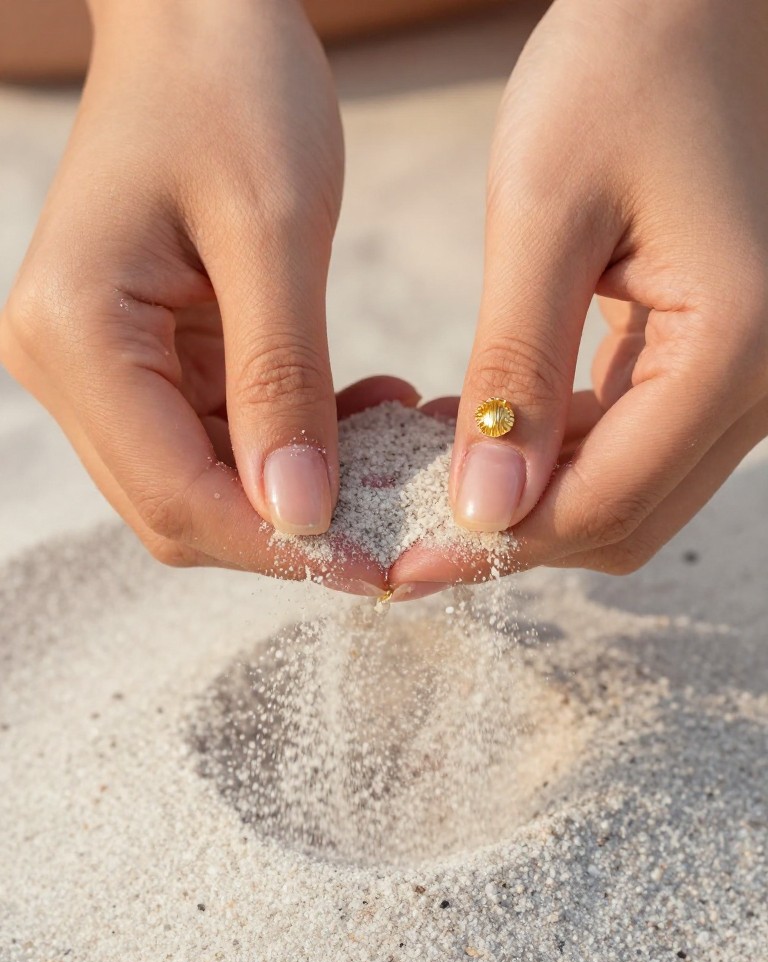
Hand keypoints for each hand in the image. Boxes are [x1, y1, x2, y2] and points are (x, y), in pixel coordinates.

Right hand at [0, 0, 372, 584]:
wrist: (198, 16)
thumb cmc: (231, 89)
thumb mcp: (271, 232)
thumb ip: (281, 383)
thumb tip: (302, 518)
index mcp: (76, 333)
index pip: (176, 492)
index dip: (280, 546)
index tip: (379, 567)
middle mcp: (69, 363)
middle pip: (178, 507)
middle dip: (289, 532)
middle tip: (395, 530)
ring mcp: (101, 363)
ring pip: (201, 483)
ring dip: (298, 492)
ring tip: (392, 455)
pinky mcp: (145, 354)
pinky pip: (219, 435)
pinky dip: (291, 445)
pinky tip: (362, 414)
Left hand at [393, 0, 767, 587]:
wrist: (696, 8)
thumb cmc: (627, 69)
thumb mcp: (546, 211)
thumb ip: (518, 370)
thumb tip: (486, 510)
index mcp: (735, 347)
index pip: (603, 503)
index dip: (496, 548)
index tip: (401, 566)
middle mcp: (762, 382)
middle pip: (622, 520)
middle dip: (510, 539)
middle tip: (404, 532)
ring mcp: (748, 378)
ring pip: (626, 496)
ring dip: (530, 505)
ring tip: (431, 477)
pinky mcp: (718, 361)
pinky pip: (632, 447)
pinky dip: (555, 460)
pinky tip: (486, 430)